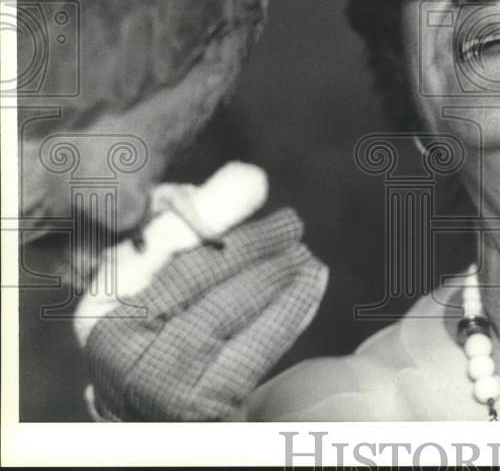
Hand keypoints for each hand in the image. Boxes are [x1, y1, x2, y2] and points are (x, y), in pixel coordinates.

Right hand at [75, 162, 328, 421]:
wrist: (151, 402)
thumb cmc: (156, 318)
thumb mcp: (155, 267)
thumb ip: (193, 221)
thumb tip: (250, 179)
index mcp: (103, 310)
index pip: (158, 249)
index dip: (210, 214)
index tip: (252, 184)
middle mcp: (123, 351)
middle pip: (197, 279)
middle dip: (252, 245)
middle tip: (291, 224)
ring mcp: (163, 385)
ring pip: (229, 312)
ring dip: (278, 276)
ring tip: (306, 255)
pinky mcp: (206, 405)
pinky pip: (256, 350)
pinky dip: (290, 312)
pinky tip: (312, 284)